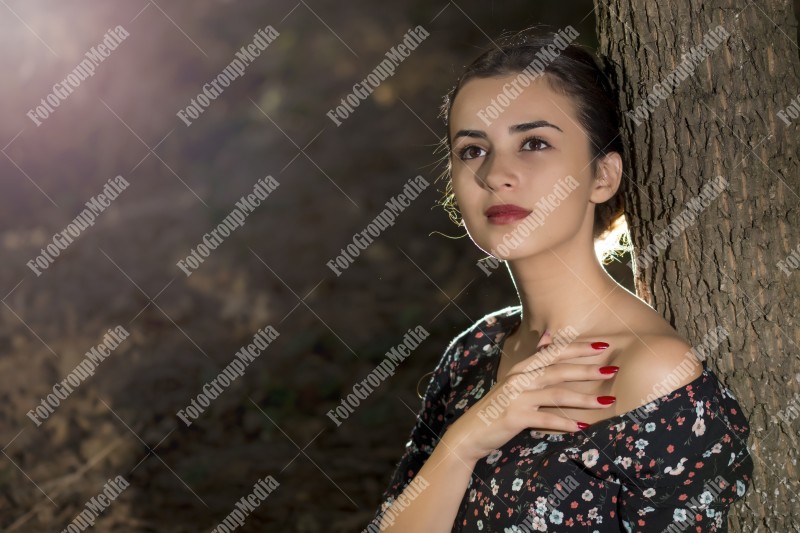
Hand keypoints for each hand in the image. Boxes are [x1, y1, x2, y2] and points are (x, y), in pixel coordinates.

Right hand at [441, 331, 617, 462]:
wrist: (470, 432)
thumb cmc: (497, 408)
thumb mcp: (514, 383)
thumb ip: (533, 366)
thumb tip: (551, 344)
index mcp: (522, 368)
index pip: (554, 352)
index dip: (578, 348)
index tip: (603, 344)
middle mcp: (519, 378)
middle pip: (559, 370)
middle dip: (587, 369)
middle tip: (613, 369)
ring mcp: (516, 397)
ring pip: (556, 394)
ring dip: (584, 398)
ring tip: (607, 402)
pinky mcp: (514, 417)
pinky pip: (545, 419)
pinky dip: (565, 422)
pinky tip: (582, 427)